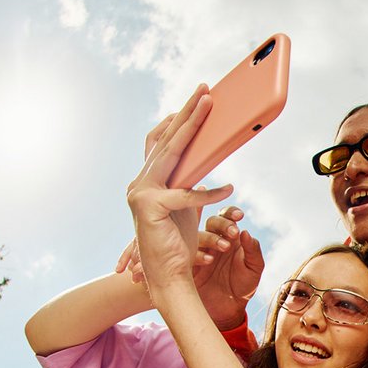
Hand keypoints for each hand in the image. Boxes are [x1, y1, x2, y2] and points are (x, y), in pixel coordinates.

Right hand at [126, 85, 233, 289]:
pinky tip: (229, 190)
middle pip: (165, 139)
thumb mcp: (187, 205)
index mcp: (148, 179)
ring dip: (192, 127)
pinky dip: (209, 192)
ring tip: (210, 108)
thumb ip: (190, 181)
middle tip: (205, 90)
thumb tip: (206, 159)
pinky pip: (186, 194)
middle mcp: (139, 182)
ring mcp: (140, 193)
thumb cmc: (179, 243)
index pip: (161, 141)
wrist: (167, 277)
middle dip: (187, 112)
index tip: (196, 99)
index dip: (178, 118)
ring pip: (171, 153)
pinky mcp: (150, 208)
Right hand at [192, 206, 263, 329]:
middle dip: (222, 224)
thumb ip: (253, 251)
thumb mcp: (254, 269)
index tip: (239, 215)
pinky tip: (208, 261)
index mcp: (230, 237)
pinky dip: (197, 254)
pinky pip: (186, 253)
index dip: (231, 212)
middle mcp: (213, 241)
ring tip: (223, 248)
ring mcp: (199, 251)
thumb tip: (246, 232)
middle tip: (232, 232)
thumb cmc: (243, 286)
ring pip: (198, 235)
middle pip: (212, 221)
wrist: (227, 310)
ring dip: (210, 238)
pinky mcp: (188, 264)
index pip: (228, 217)